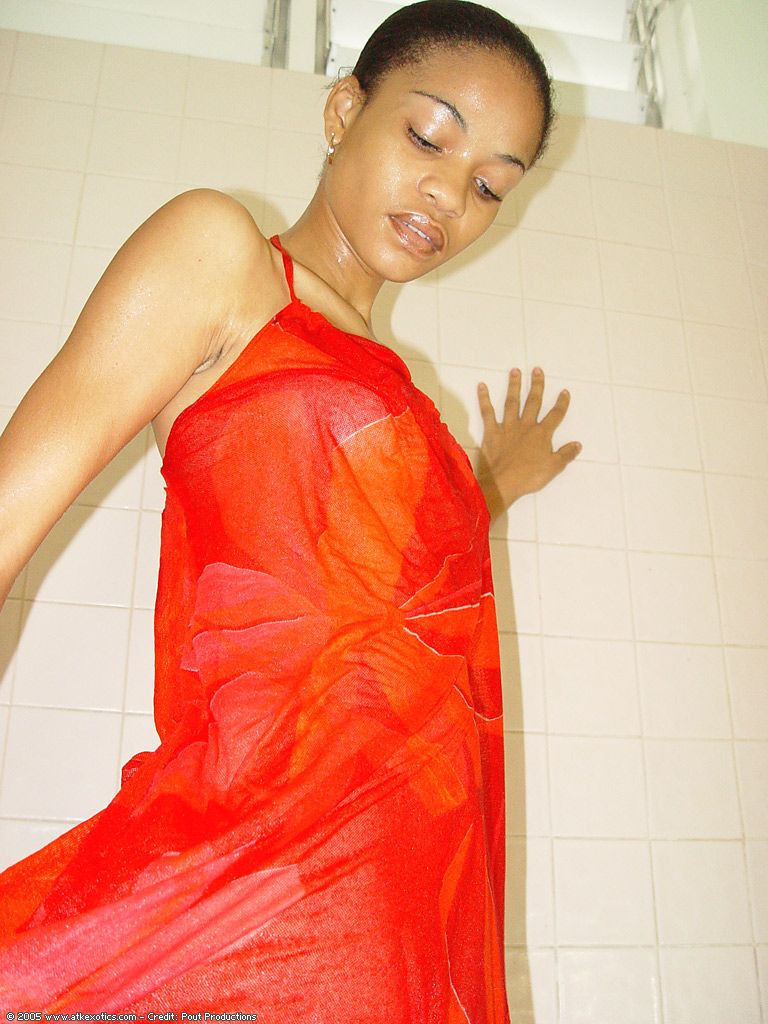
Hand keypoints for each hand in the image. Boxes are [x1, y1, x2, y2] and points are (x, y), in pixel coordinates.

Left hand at [476, 367, 580, 519]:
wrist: (503, 482)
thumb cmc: (529, 477)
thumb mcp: (554, 467)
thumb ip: (566, 454)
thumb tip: (577, 444)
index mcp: (542, 434)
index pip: (555, 415)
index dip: (561, 403)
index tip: (564, 392)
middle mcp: (526, 426)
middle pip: (533, 402)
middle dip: (536, 385)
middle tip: (537, 369)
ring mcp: (507, 427)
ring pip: (512, 402)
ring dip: (514, 386)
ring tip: (514, 371)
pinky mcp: (491, 432)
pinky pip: (487, 412)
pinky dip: (484, 399)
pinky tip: (482, 386)